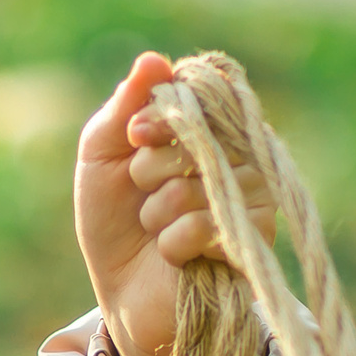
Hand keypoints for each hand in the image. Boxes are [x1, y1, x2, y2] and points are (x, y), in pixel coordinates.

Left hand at [74, 51, 278, 355]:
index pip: (204, 93)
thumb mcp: (102, 159)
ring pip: (200, 184)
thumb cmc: (114, 222)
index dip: (165, 113)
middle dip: (152, 168)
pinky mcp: (253, 240)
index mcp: (206, 128)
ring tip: (156, 229)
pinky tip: (173, 255)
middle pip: (201, 136)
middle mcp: (238, 155)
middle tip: (143, 193)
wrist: (121, 294)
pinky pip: (207, 225)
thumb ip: (123, 108)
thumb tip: (154, 61)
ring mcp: (251, 196)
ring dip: (159, 211)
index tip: (133, 136)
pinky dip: (174, 242)